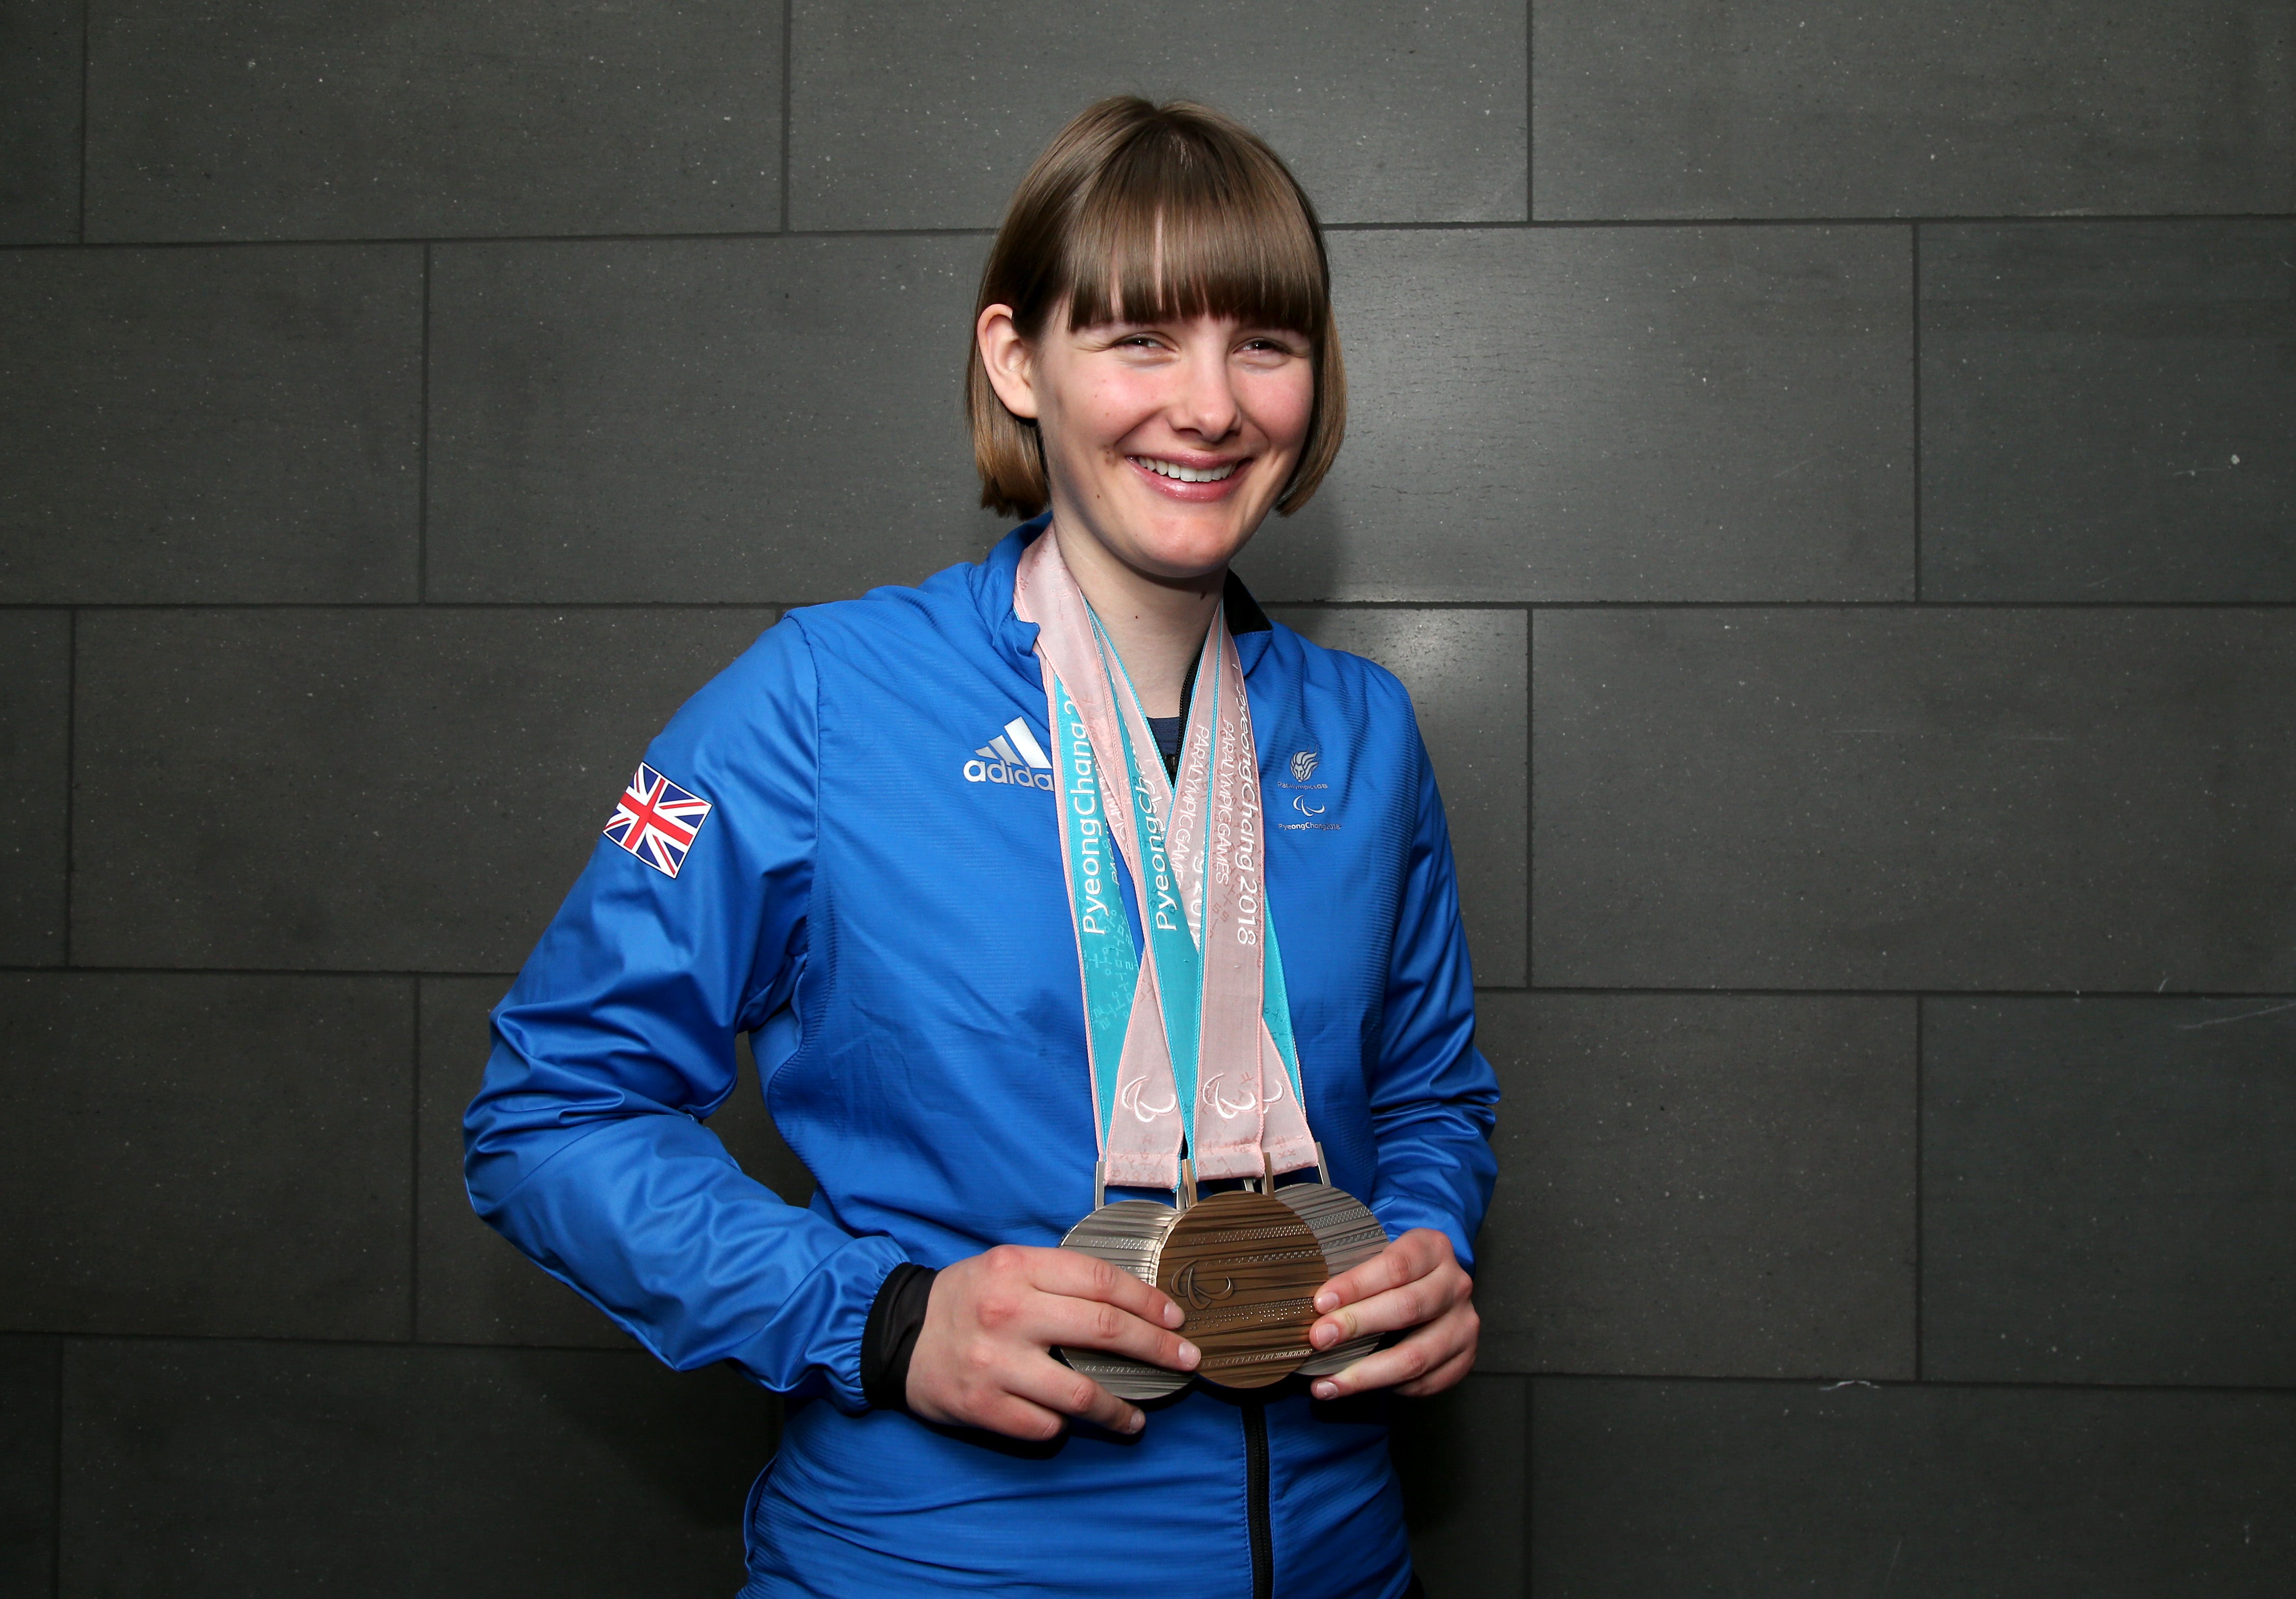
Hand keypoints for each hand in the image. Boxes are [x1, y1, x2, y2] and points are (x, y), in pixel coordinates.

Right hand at [905, 1244, 1200, 1439]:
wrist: (898, 1335)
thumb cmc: (967, 1298)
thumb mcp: (1008, 1266)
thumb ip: (1059, 1277)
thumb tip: (1132, 1302)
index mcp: (1018, 1268)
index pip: (1101, 1280)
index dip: (1147, 1302)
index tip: (1176, 1319)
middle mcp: (1009, 1312)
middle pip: (1105, 1331)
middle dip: (1157, 1349)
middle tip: (1186, 1362)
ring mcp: (995, 1362)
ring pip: (1081, 1392)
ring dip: (1119, 1408)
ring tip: (1137, 1417)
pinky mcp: (983, 1406)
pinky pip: (1044, 1424)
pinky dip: (1064, 1425)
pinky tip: (1071, 1422)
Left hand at [1303, 1227, 1477, 1399]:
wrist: (1430, 1284)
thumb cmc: (1390, 1271)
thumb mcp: (1376, 1252)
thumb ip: (1348, 1266)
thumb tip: (1305, 1298)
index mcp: (1433, 1248)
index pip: (1395, 1266)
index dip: (1356, 1285)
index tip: (1321, 1303)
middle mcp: (1455, 1285)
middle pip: (1406, 1308)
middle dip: (1357, 1325)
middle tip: (1318, 1339)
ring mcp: (1463, 1324)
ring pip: (1416, 1356)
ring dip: (1366, 1373)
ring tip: (1327, 1384)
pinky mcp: (1464, 1358)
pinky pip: (1425, 1382)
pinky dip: (1388, 1388)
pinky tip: (1358, 1386)